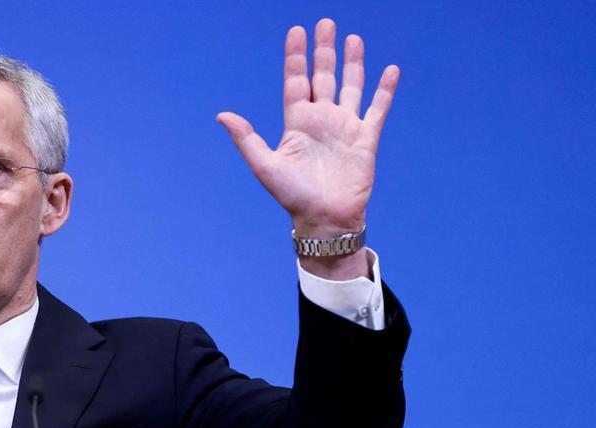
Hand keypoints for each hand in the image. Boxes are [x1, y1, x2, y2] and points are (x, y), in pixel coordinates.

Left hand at [217, 19, 398, 277]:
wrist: (325, 218)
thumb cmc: (293, 196)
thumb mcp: (265, 165)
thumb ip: (247, 138)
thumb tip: (222, 115)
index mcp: (297, 122)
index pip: (296, 81)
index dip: (296, 56)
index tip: (297, 31)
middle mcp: (321, 119)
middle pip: (324, 76)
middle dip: (324, 50)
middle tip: (326, 23)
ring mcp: (344, 127)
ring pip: (351, 86)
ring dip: (353, 63)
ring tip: (353, 38)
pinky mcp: (366, 138)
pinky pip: (377, 108)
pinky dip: (384, 90)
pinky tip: (389, 70)